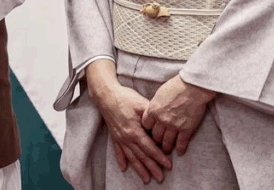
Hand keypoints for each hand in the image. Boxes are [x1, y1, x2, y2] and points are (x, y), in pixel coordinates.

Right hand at [85, 60, 171, 183]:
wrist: (106, 95)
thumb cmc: (125, 97)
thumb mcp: (141, 103)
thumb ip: (151, 117)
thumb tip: (161, 126)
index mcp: (134, 130)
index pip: (149, 148)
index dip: (159, 157)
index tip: (168, 165)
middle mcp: (126, 137)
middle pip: (141, 156)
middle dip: (152, 168)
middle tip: (161, 178)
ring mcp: (119, 137)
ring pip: (131, 157)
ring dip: (139, 169)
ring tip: (146, 179)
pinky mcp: (114, 135)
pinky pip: (118, 151)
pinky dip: (121, 160)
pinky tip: (124, 168)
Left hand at [141, 74, 215, 155]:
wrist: (193, 87)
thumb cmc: (175, 86)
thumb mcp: (159, 94)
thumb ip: (154, 105)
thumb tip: (152, 111)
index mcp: (153, 110)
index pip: (145, 125)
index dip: (147, 129)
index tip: (149, 131)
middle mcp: (161, 120)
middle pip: (155, 135)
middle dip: (155, 139)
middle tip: (157, 143)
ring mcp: (174, 126)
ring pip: (166, 142)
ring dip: (166, 147)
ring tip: (166, 150)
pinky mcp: (186, 129)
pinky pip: (181, 143)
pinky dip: (180, 149)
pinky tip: (180, 152)